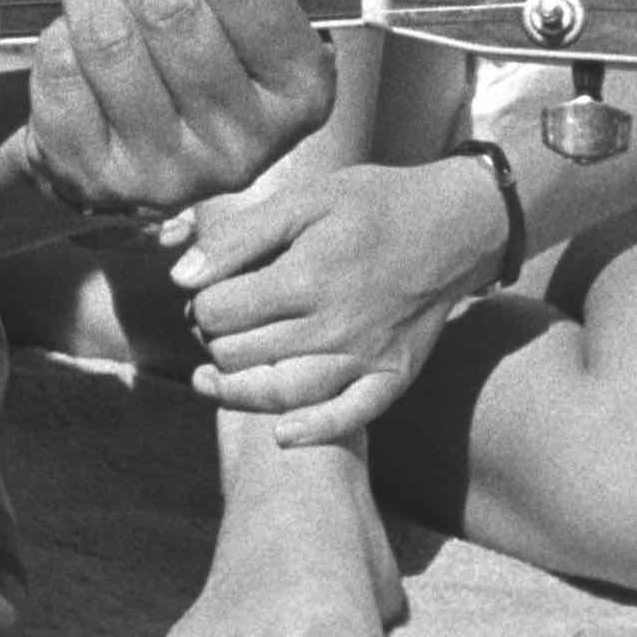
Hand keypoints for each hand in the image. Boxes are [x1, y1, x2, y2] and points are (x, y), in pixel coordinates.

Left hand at [4, 0, 361, 219]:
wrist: (120, 141)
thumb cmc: (201, 37)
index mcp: (305, 92)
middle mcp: (247, 146)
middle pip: (169, 9)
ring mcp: (171, 174)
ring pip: (109, 42)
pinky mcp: (98, 181)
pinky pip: (59, 77)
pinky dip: (54, 39)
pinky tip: (72, 39)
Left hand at [169, 155, 510, 445]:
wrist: (455, 226)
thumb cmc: (372, 205)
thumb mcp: (302, 200)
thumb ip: (237, 239)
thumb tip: (180, 277)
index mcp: (304, 279)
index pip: (218, 312)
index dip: (198, 305)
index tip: (203, 294)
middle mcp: (333, 326)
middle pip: (241, 355)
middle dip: (213, 342)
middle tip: (213, 328)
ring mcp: (366, 357)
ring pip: (282, 393)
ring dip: (237, 392)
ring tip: (210, 381)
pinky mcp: (394, 376)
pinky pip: (350, 416)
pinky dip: (313, 430)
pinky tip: (281, 435)